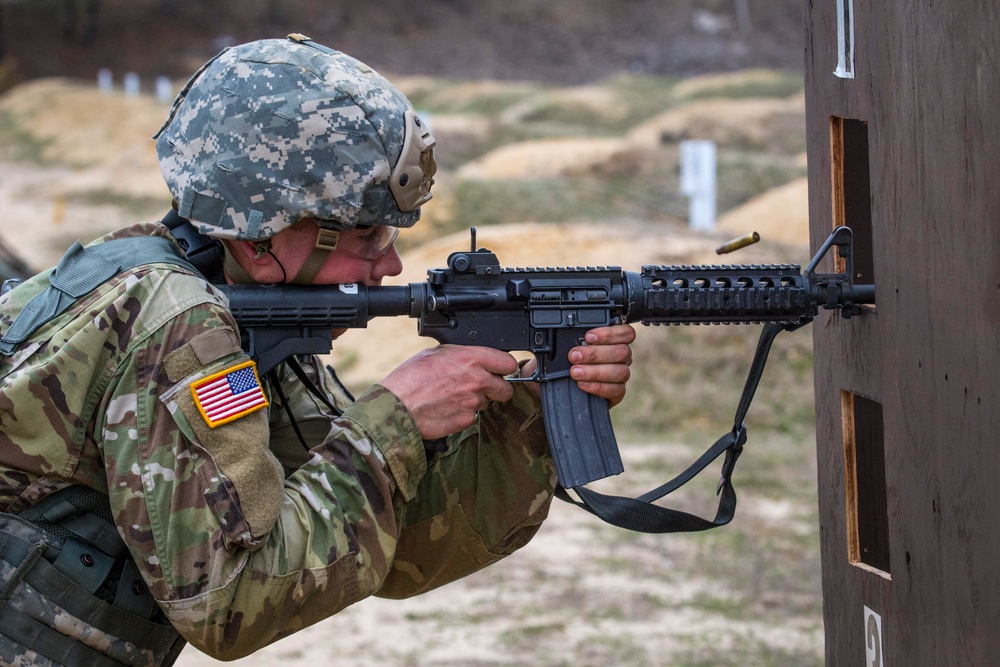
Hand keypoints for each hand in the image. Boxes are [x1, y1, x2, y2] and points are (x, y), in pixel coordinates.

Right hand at [381, 345, 518, 439]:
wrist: (396, 407)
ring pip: (488, 403)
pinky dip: (464, 414)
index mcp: (471, 358)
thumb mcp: (436, 353)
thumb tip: (473, 358)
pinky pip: (473, 417)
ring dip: (477, 401)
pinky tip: (447, 409)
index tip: (499, 370)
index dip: (504, 367)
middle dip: (497, 388)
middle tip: (482, 387)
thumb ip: (462, 356)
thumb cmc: (410, 378)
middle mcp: (477, 380)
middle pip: (506, 388)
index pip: (508, 363)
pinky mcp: (466, 420)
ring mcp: (473, 402)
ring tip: (453, 397)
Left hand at [522, 324, 635, 406]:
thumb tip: (564, 338)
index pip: (626, 333)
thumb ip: (572, 341)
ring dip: (595, 371)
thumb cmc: (564, 363)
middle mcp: (620, 358)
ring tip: (575, 372)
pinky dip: (598, 387)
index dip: (610, 333)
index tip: (588, 336)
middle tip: (574, 356)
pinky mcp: (617, 393)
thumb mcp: (566, 348)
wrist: (557, 386)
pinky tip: (583, 384)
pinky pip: (617, 390)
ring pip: (620, 371)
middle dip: (595, 353)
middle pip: (622, 352)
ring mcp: (621, 376)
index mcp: (613, 341)